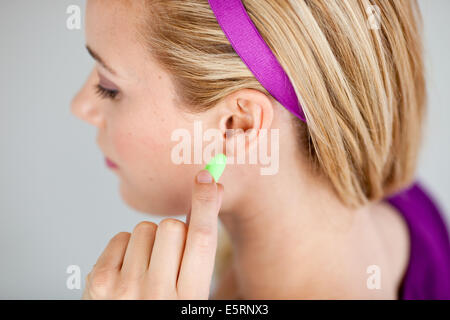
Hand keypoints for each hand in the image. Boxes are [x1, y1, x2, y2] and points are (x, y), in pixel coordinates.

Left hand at [82, 169, 223, 298]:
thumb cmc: (165, 310)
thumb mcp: (191, 294)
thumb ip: (197, 256)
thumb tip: (204, 199)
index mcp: (190, 299)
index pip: (201, 240)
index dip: (206, 205)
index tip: (207, 178)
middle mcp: (157, 294)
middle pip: (172, 227)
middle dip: (174, 233)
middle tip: (170, 257)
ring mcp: (125, 288)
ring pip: (146, 228)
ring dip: (150, 241)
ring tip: (147, 268)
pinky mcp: (100, 281)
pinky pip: (121, 237)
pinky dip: (127, 248)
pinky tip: (129, 270)